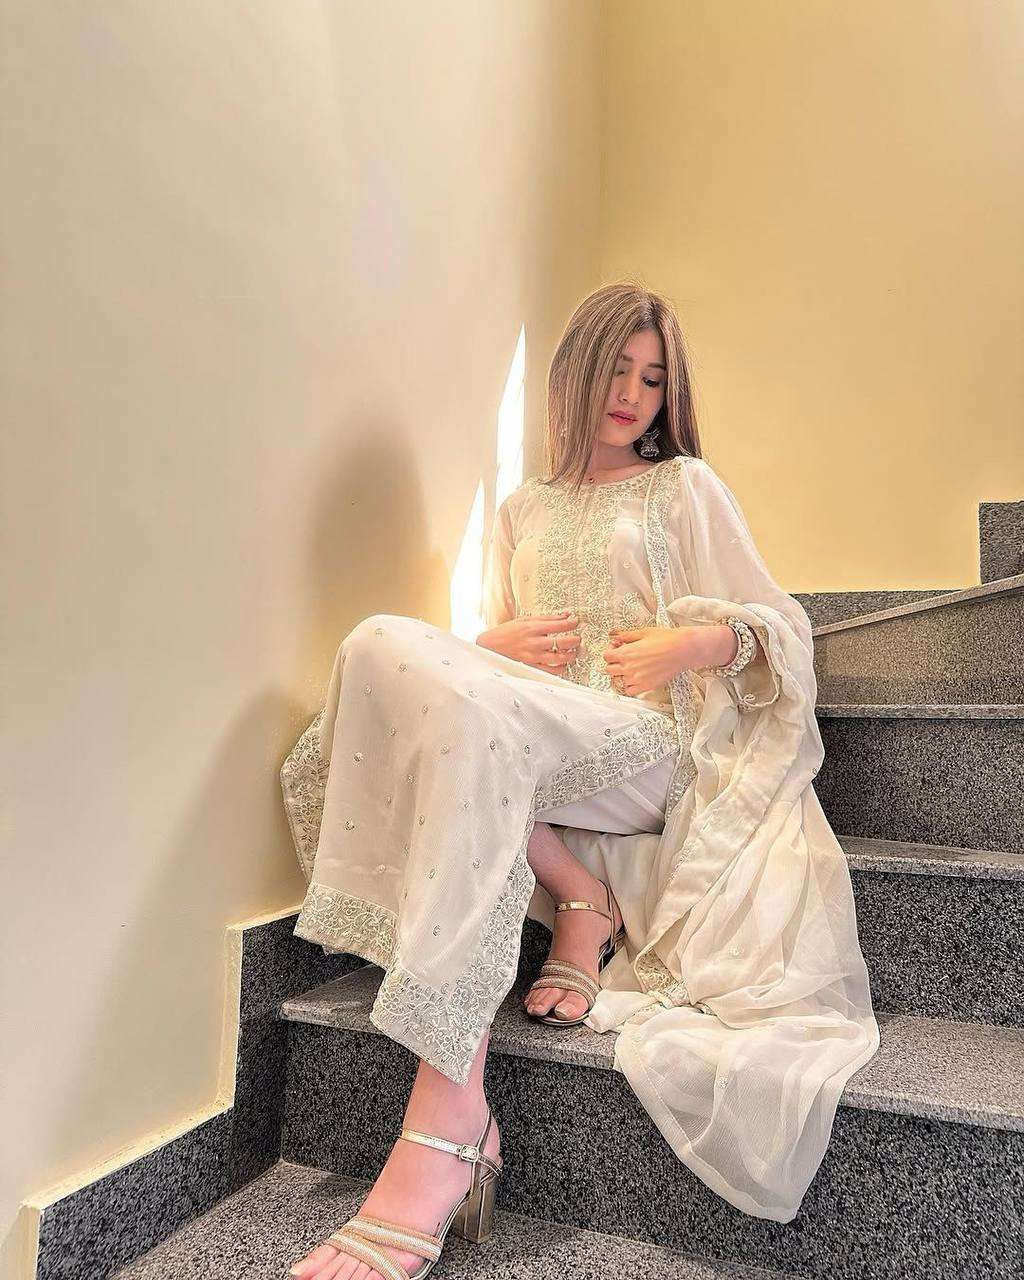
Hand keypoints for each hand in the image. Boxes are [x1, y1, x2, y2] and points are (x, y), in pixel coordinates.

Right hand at [477, 612, 580, 672]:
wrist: (490, 647)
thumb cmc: (507, 632)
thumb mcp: (525, 620)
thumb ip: (546, 618)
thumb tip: (565, 614)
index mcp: (533, 628)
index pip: (560, 625)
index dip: (572, 623)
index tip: (576, 622)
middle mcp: (534, 643)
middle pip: (563, 642)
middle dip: (575, 640)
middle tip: (578, 638)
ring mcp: (534, 657)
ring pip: (560, 658)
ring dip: (571, 654)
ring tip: (572, 651)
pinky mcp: (532, 667)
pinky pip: (552, 671)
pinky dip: (561, 667)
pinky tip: (563, 663)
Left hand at [602, 625, 721, 695]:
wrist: (683, 649)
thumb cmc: (666, 639)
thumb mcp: (643, 632)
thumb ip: (626, 635)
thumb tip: (614, 635)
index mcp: (625, 653)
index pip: (606, 656)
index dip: (611, 652)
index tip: (617, 649)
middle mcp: (628, 667)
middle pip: (609, 670)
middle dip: (614, 663)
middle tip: (623, 659)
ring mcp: (636, 679)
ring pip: (618, 681)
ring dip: (622, 675)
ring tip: (631, 669)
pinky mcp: (646, 686)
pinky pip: (630, 691)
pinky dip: (630, 687)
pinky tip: (636, 679)